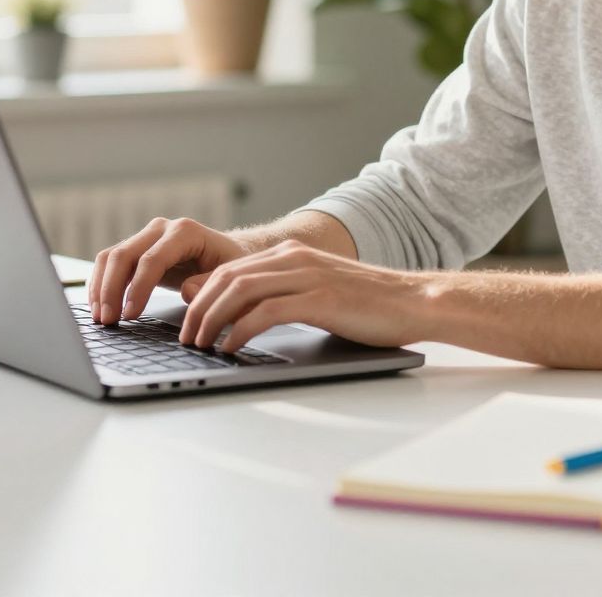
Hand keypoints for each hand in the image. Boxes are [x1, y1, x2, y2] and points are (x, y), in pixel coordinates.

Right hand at [88, 217, 245, 324]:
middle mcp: (161, 229)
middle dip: (111, 289)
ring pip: (111, 257)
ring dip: (101, 288)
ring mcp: (146, 237)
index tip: (131, 314)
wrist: (228, 254)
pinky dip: (100, 284)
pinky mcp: (137, 249)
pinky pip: (110, 263)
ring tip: (100, 317)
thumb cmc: (231, 265)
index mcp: (185, 232)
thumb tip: (187, 292)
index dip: (138, 288)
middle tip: (108, 320)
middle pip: (124, 255)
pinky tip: (99, 306)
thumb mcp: (231, 276)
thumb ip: (210, 283)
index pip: (152, 259)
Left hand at [177, 240, 433, 352]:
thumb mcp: (318, 294)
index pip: (230, 269)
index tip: (188, 321)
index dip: (201, 294)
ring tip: (201, 345)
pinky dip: (241, 330)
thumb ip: (281, 296)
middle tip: (186, 338)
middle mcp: (295, 259)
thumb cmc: (370, 306)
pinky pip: (266, 312)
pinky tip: (232, 347)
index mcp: (293, 255)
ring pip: (240, 291)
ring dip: (212, 319)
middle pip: (226, 277)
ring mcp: (307, 277)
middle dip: (198, 309)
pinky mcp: (320, 299)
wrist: (416, 301)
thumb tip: (239, 314)